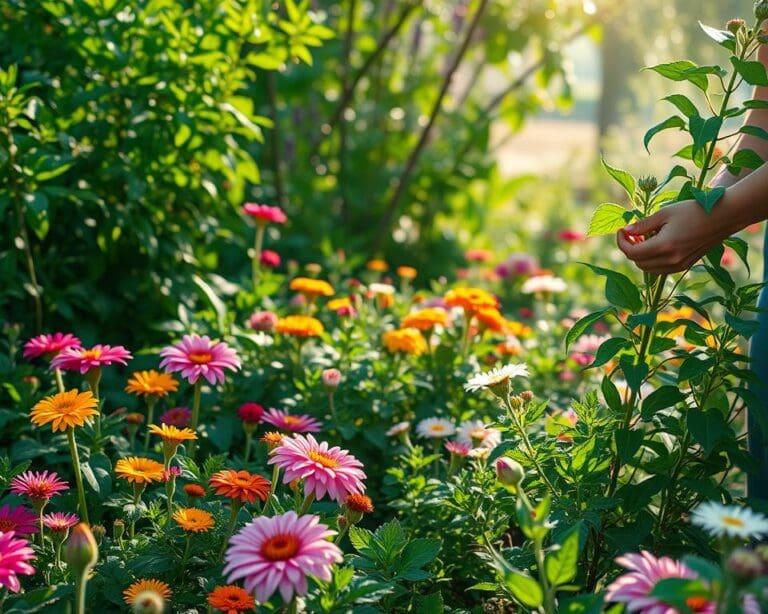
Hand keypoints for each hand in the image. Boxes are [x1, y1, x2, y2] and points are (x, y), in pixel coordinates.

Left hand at [616, 199, 731, 273]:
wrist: (723, 217)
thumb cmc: (693, 210)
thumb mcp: (665, 213)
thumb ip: (643, 224)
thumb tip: (626, 231)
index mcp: (664, 247)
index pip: (632, 253)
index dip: (622, 242)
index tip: (621, 230)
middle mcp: (671, 261)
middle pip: (638, 263)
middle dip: (630, 249)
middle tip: (631, 233)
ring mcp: (679, 266)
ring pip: (648, 269)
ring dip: (641, 256)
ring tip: (643, 238)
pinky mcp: (685, 266)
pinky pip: (660, 269)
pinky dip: (652, 260)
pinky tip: (656, 244)